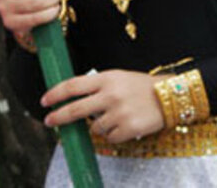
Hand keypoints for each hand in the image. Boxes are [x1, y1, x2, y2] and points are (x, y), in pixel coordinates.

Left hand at [42, 70, 165, 142]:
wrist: (172, 96)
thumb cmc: (143, 87)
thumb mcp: (120, 78)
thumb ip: (98, 87)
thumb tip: (72, 101)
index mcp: (108, 79)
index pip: (73, 85)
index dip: (56, 93)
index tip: (45, 100)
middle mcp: (111, 95)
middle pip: (75, 109)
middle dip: (58, 116)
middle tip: (50, 121)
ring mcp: (119, 113)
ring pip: (94, 127)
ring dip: (100, 126)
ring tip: (118, 117)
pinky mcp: (127, 128)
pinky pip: (109, 137)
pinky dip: (115, 134)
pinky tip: (126, 124)